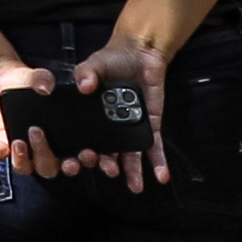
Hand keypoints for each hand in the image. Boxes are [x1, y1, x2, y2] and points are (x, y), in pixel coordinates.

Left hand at [0, 46, 68, 184]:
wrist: (0, 79)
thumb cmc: (27, 82)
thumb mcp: (38, 77)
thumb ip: (44, 80)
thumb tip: (46, 88)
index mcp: (62, 137)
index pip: (76, 158)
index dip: (81, 161)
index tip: (83, 154)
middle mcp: (44, 148)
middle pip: (50, 168)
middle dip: (48, 160)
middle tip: (39, 135)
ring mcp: (24, 149)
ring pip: (28, 168)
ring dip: (24, 159)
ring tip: (19, 142)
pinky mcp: (3, 144)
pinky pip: (2, 156)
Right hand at [53, 35, 172, 189]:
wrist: (139, 54)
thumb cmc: (112, 60)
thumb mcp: (95, 64)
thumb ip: (86, 73)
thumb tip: (84, 86)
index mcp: (92, 117)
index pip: (85, 140)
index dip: (82, 153)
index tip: (80, 161)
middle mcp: (110, 128)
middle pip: (108, 152)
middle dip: (108, 164)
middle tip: (109, 170)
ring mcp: (130, 129)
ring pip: (131, 156)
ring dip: (133, 173)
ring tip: (135, 186)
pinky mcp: (149, 127)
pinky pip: (154, 148)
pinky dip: (158, 163)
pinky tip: (161, 177)